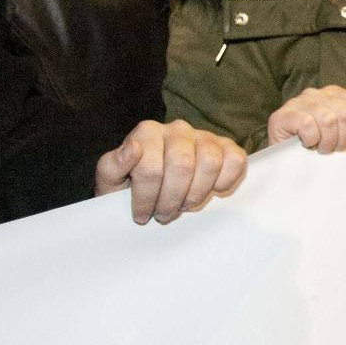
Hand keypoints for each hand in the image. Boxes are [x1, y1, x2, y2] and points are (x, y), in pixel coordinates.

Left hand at [94, 120, 246, 224]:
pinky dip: (225, 180)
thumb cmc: (132, 185)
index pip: (150, 169)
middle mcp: (177, 129)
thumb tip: (132, 149)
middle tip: (164, 214)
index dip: (146, 199)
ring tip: (183, 205)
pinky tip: (210, 191)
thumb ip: (113, 165)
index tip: (141, 215)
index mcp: (147, 132)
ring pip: (210, 163)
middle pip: (182, 166)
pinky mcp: (226, 146)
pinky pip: (235, 160)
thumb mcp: (110, 180)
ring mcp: (204, 135)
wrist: (156, 186)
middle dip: (171, 199)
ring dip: (196, 194)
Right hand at [267, 84, 345, 153]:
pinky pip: (307, 125)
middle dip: (343, 138)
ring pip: (328, 120)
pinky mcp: (282, 116)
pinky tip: (306, 144)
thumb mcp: (344, 129)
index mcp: (333, 94)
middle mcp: (316, 93)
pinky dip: (311, 140)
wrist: (285, 161)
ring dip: (327, 142)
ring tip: (320, 148)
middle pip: (345, 113)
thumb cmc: (317, 144)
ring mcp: (297, 102)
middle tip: (334, 148)